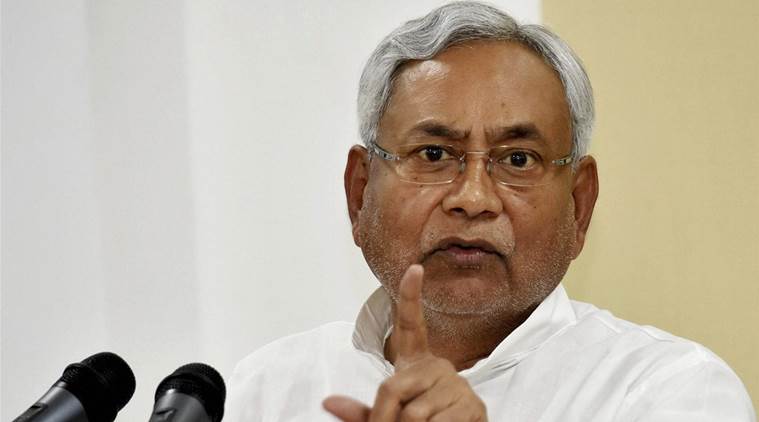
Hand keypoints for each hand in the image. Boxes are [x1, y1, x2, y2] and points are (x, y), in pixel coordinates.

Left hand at [323, 265, 487, 421]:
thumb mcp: (387, 417)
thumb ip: (362, 411)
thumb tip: (327, 402)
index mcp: (417, 365)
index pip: (411, 325)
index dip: (411, 297)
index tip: (414, 269)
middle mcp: (439, 367)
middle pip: (391, 389)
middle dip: (384, 418)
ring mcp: (457, 385)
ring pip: (414, 413)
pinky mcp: (473, 406)